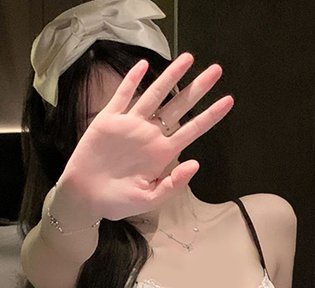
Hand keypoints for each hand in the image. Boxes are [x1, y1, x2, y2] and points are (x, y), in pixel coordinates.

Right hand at [61, 51, 233, 220]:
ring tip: (189, 58)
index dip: (211, 115)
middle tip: (217, 70)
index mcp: (162, 153)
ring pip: (155, 94)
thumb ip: (173, 184)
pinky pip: (122, 95)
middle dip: (198, 88)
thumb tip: (195, 164)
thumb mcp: (149, 199)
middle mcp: (149, 135)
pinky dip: (132, 80)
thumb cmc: (117, 202)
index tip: (229, 100)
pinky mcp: (109, 120)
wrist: (85, 197)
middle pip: (179, 106)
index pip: (192, 129)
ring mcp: (130, 125)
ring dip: (171, 76)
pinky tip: (144, 66)